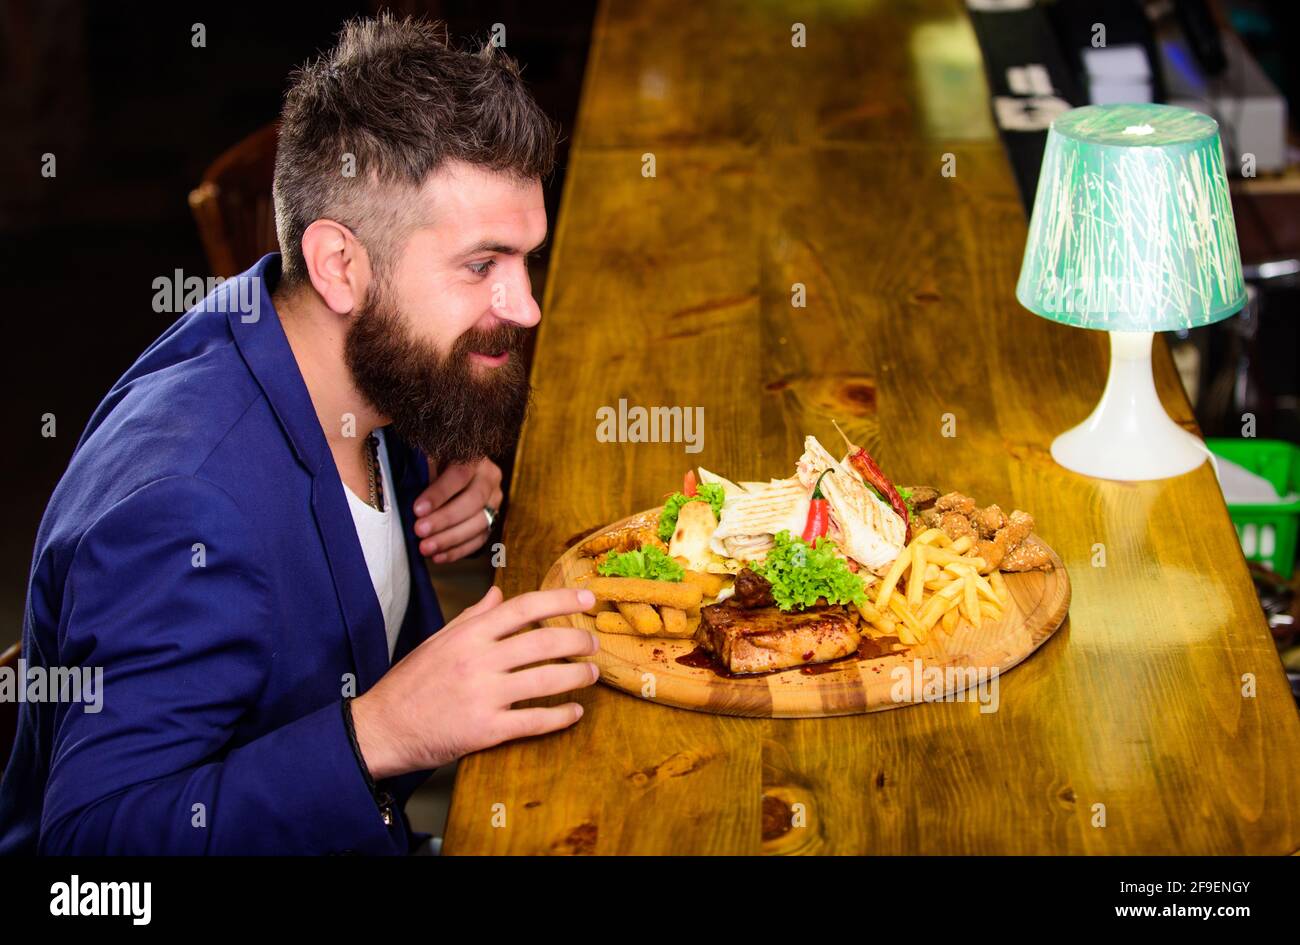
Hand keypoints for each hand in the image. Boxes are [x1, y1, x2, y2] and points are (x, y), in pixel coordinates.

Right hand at [350, 586, 599, 777]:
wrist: (381, 728)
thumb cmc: (409, 683)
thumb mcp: (437, 640)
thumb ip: (472, 616)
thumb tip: (498, 593)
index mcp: (469, 634)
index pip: (524, 607)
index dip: (561, 600)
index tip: (587, 598)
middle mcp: (479, 660)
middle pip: (544, 643)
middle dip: (578, 641)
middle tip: (594, 642)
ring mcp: (484, 695)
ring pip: (547, 680)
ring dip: (578, 676)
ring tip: (592, 675)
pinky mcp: (486, 729)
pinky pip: (535, 720)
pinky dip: (562, 716)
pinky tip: (575, 712)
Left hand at [412, 457, 503, 562]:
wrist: (455, 473)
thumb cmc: (436, 464)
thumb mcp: (430, 459)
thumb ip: (423, 469)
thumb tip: (407, 487)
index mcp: (475, 458)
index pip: (460, 475)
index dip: (439, 493)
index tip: (418, 509)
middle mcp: (490, 479)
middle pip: (473, 501)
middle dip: (445, 519)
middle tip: (420, 531)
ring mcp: (494, 502)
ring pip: (479, 523)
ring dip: (450, 538)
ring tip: (426, 547)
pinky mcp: (492, 522)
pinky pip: (479, 540)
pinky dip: (458, 551)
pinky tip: (438, 557)